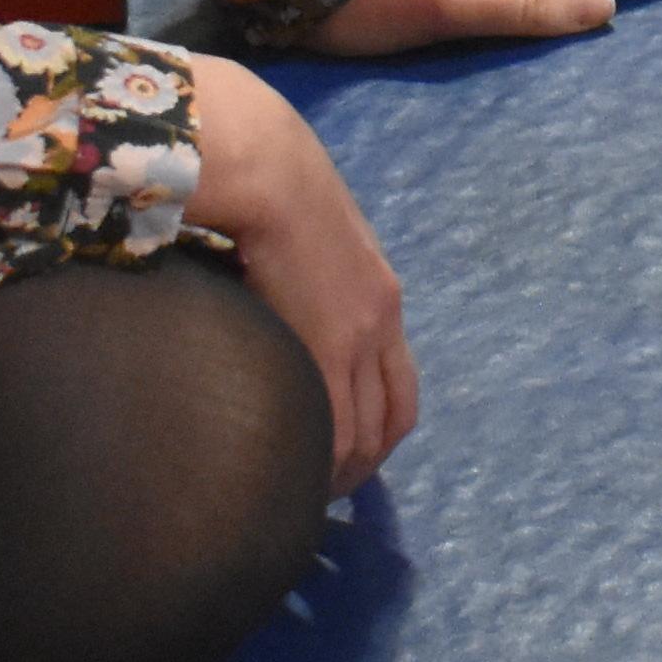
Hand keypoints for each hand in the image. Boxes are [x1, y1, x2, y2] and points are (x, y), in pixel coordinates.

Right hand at [182, 48, 417, 485]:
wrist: (270, 167)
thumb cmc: (267, 186)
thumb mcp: (302, 238)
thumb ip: (298, 277)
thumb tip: (263, 295)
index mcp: (380, 296)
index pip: (399, 382)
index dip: (379, 427)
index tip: (351, 457)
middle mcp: (383, 320)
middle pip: (395, 415)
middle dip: (368, 463)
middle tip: (331, 491)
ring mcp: (361, 335)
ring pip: (370, 431)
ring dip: (345, 471)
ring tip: (309, 495)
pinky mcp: (331, 343)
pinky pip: (338, 425)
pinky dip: (327, 461)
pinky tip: (300, 478)